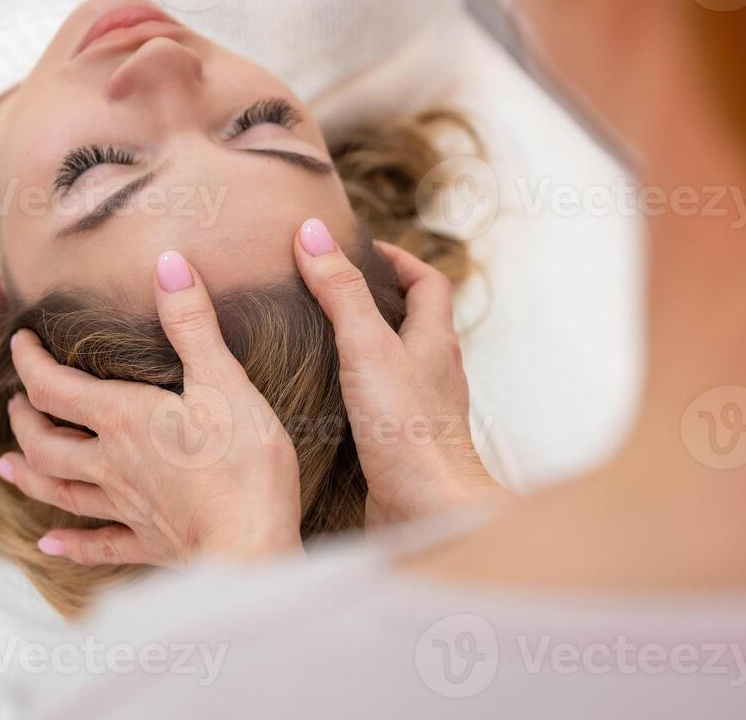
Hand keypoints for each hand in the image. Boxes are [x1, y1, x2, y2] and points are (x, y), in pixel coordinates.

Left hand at [0, 251, 302, 566]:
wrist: (252, 549)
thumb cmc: (243, 463)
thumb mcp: (224, 381)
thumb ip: (191, 323)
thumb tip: (167, 262)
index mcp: (123, 419)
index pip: (55, 388)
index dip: (29, 363)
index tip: (18, 342)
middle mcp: (112, 463)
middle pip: (46, 443)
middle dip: (26, 419)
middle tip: (15, 403)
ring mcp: (127, 508)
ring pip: (61, 490)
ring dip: (30, 475)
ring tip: (5, 465)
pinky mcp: (150, 543)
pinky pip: (98, 544)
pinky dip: (70, 543)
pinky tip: (49, 543)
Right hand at [293, 219, 506, 527]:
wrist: (428, 512)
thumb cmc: (408, 431)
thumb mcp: (367, 347)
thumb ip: (340, 292)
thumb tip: (313, 233)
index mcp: (433, 342)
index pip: (427, 283)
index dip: (398, 259)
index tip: (360, 248)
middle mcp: (432, 374)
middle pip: (411, 321)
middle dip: (374, 299)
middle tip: (327, 287)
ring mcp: (417, 411)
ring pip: (393, 365)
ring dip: (361, 347)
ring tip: (312, 335)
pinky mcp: (398, 445)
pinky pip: (377, 404)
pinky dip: (352, 390)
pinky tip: (319, 398)